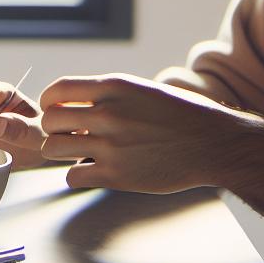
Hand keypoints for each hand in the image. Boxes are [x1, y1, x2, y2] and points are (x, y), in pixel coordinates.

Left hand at [39, 73, 256, 192]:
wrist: (214, 144)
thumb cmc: (183, 116)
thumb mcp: (144, 90)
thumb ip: (109, 94)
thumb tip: (75, 102)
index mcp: (114, 86)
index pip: (58, 90)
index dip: (49, 102)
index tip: (54, 110)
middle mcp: (108, 113)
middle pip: (50, 121)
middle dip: (53, 130)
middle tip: (67, 136)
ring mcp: (110, 145)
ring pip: (54, 149)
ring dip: (61, 153)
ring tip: (78, 153)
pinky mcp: (117, 175)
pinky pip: (72, 176)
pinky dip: (77, 175)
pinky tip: (91, 171)